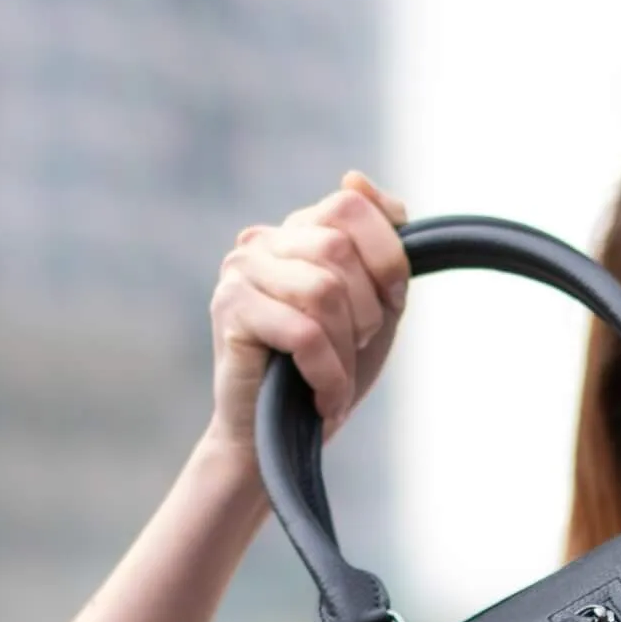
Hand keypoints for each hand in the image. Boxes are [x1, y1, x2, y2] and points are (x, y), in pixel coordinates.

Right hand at [206, 170, 409, 457]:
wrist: (275, 442)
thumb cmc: (324, 375)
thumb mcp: (372, 310)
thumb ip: (379, 249)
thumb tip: (355, 179)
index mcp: (297, 233)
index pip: (352, 204)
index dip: (387, 258)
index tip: (390, 305)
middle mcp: (262, 241)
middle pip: (339, 248)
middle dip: (367, 310)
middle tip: (355, 350)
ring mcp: (240, 272)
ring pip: (323, 290)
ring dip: (346, 349)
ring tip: (334, 379)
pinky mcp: (229, 311)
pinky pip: (304, 333)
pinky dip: (328, 373)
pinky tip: (323, 397)